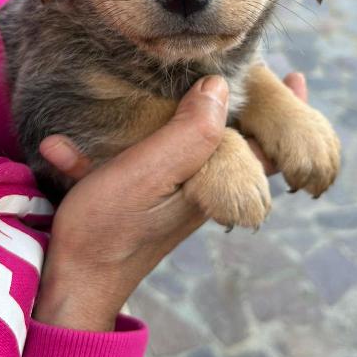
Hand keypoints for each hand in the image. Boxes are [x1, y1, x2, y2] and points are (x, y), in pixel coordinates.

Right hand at [33, 73, 307, 331]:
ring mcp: (173, 197)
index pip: (266, 147)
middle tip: (253, 72)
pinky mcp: (143, 200)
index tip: (294, 77)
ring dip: (193, 118)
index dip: (284, 111)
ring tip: (190, 86)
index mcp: (214, 185)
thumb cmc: (109, 229)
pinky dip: (117, 150)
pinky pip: (143, 165)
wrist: (73, 284)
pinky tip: (62, 147)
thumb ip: (190, 132)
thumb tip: (221, 86)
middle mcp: (202, 191)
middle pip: (238, 145)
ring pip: (196, 150)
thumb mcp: (149, 172)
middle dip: (242, 108)